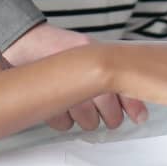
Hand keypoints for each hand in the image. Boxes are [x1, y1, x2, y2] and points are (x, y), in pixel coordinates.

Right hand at [3, 23, 148, 131]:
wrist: (28, 41)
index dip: (133, 108)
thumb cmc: (61, 49)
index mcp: (99, 61)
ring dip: (84, 116)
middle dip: (107, 114)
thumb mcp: (91, 51)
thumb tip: (137, 107)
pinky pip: (65, 125)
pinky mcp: (48, 105)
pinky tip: (60, 101)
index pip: (125, 92)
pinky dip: (63, 117)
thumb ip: (113, 74)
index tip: (138, 117)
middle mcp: (86, 76)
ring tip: (75, 99)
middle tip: (97, 103)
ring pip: (89, 122)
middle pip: (110, 116)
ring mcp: (67, 92)